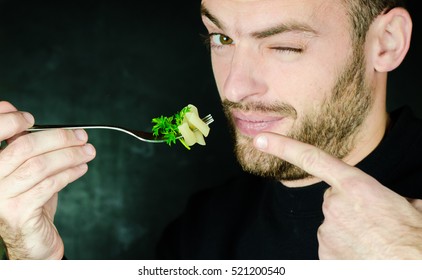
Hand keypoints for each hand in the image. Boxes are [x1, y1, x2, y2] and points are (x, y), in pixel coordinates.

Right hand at [0, 101, 95, 258]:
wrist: (31, 240)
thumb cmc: (29, 201)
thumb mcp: (23, 170)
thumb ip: (23, 146)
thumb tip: (24, 115)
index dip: (10, 121)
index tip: (31, 118)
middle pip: (23, 148)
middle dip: (58, 138)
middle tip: (82, 137)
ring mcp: (1, 198)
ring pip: (39, 166)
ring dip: (70, 155)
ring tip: (88, 152)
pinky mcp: (18, 213)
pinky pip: (48, 185)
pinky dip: (69, 173)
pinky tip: (81, 168)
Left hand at [254, 132, 421, 258]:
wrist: (411, 269)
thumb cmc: (413, 239)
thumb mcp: (410, 205)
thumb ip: (386, 195)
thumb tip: (393, 201)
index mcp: (355, 186)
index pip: (312, 159)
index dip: (283, 147)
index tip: (261, 139)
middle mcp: (334, 205)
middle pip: (332, 200)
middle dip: (348, 208)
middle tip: (372, 223)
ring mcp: (326, 231)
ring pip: (332, 225)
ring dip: (348, 231)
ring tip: (372, 240)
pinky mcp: (323, 254)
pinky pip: (330, 246)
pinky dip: (343, 249)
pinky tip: (362, 254)